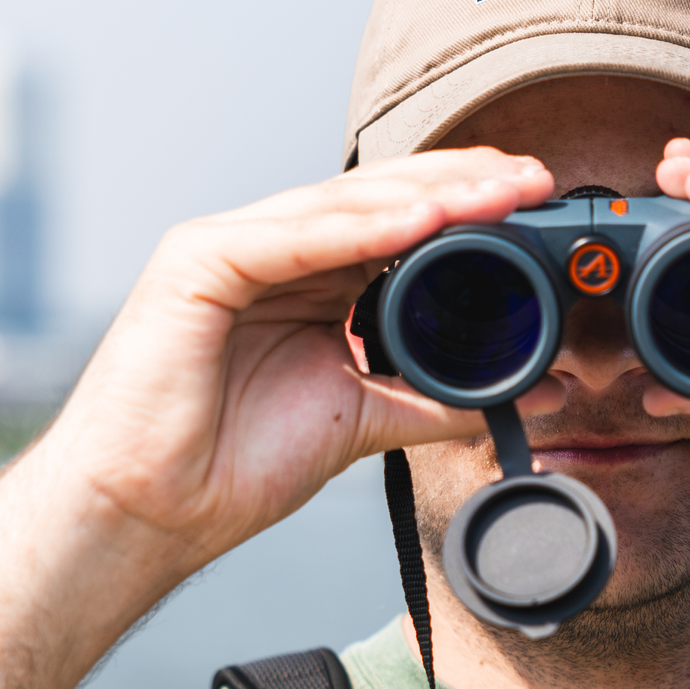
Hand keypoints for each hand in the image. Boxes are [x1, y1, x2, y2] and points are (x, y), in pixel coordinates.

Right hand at [41, 149, 556, 582]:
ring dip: (424, 196)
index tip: (535, 205)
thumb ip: (442, 400)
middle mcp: (273, 254)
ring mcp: (232, 249)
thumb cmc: (234, 465)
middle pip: (378, 202)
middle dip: (459, 186)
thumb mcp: (364, 421)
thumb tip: (532, 394)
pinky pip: (290, 238)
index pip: (398, 226)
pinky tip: (418, 221)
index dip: (466, 209)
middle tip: (533, 179)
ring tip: (494, 192)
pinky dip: (356, 229)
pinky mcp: (197, 262)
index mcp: (310, 283)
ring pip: (341, 208)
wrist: (154, 509)